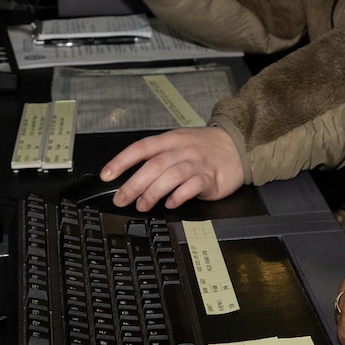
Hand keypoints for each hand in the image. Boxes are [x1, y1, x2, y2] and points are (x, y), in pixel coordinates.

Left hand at [100, 125, 243, 209]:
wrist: (237, 145)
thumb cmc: (203, 147)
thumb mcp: (179, 142)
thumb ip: (159, 156)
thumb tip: (132, 177)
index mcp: (170, 140)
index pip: (141, 148)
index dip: (121, 161)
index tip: (107, 175)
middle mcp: (182, 150)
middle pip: (153, 165)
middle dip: (133, 184)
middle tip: (120, 199)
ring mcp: (197, 163)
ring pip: (170, 176)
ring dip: (152, 193)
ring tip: (143, 205)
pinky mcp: (210, 178)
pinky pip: (191, 187)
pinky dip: (178, 197)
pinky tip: (170, 204)